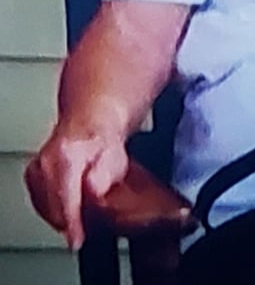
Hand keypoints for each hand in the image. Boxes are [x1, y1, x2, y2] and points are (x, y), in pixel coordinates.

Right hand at [24, 123, 128, 249]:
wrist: (92, 122)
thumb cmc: (104, 140)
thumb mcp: (116, 158)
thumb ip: (105, 177)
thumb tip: (94, 193)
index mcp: (67, 156)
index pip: (65, 199)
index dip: (72, 224)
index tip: (77, 239)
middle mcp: (47, 162)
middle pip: (53, 207)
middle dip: (70, 222)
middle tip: (86, 228)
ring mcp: (36, 168)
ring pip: (45, 207)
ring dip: (62, 216)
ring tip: (81, 214)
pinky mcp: (32, 175)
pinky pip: (41, 202)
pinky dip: (55, 209)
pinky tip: (70, 207)